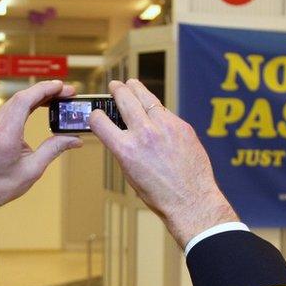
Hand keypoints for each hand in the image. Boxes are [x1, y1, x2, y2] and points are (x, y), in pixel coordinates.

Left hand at [0, 80, 81, 219]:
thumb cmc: (1, 185)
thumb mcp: (33, 169)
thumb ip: (54, 149)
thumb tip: (74, 139)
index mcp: (6, 134)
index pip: (24, 101)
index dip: (44, 90)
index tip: (62, 87)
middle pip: (22, 97)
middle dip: (46, 91)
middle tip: (67, 92)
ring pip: (16, 101)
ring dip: (37, 96)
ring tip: (58, 98)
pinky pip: (11, 108)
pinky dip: (28, 103)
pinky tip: (41, 105)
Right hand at [89, 79, 238, 247]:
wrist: (190, 200)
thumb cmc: (160, 194)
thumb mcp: (130, 174)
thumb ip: (124, 150)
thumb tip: (121, 134)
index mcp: (125, 149)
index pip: (100, 121)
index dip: (95, 115)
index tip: (97, 114)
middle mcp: (144, 134)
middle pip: (124, 99)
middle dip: (117, 90)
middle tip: (115, 86)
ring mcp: (165, 127)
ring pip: (146, 97)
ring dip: (136, 89)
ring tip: (132, 85)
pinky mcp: (182, 126)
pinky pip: (165, 112)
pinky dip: (157, 110)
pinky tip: (155, 110)